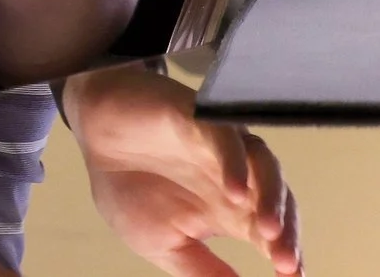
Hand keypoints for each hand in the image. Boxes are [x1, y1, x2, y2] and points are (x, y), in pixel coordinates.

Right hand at [63, 67, 301, 275]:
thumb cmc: (127, 187)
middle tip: (286, 263)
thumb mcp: (161, 243)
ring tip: (268, 230)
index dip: (286, 257)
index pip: (271, 236)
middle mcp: (235, 178)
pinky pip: (228, 137)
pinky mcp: (199, 118)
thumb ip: (200, 270)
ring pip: (265, 167)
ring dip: (271, 198)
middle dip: (286, 233)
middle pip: (278, 203)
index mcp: (231, 212)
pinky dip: (235, 163)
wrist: (93, 137)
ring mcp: (220, 147)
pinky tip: (234, 191)